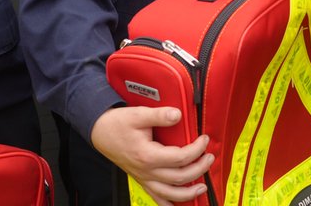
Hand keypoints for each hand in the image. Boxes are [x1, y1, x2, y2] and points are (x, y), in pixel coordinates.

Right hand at [90, 106, 212, 204]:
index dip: (197, 149)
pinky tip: (178, 204)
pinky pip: (156, 198)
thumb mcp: (138, 114)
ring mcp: (144, 178)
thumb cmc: (118, 124)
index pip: (180, 158)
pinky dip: (168, 204)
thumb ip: (160, 115)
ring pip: (170, 194)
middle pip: (179, 178)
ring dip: (188, 193)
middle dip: (199, 169)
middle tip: (210, 157)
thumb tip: (178, 114)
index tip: (205, 139)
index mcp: (148, 155)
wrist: (100, 132)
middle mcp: (146, 171)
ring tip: (203, 187)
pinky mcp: (141, 180)